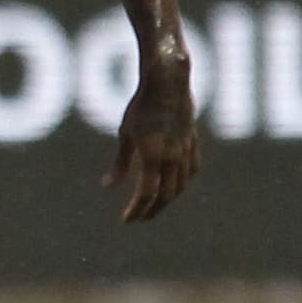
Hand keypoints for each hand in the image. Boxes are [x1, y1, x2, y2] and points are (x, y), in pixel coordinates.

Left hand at [109, 45, 198, 222]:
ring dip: (167, 199)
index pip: (146, 194)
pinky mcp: (194, 142)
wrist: (169, 82)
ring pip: (181, 186)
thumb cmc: (141, 106)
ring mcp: (187, 151)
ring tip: (154, 205)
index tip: (127, 220)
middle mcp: (173, 158)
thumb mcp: (125, 134)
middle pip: (165, 195)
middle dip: (151, 210)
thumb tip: (107, 187)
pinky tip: (176, 185)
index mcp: (154, 157)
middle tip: (139, 218)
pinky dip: (183, 182)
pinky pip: (192, 170)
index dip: (136, 210)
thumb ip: (120, 163)